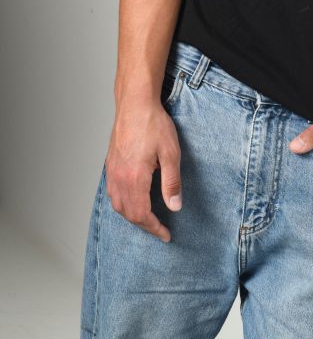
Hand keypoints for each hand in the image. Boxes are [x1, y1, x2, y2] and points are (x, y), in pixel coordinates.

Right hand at [104, 99, 182, 242]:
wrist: (135, 103)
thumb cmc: (153, 124)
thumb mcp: (171, 153)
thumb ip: (171, 182)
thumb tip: (174, 206)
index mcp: (135, 178)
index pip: (142, 214)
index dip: (154, 228)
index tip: (166, 235)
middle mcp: (120, 178)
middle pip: (128, 213)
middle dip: (144, 225)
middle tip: (159, 229)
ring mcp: (112, 171)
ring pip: (118, 205)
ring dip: (132, 216)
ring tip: (147, 219)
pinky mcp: (111, 164)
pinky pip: (112, 192)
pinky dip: (122, 204)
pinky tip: (132, 200)